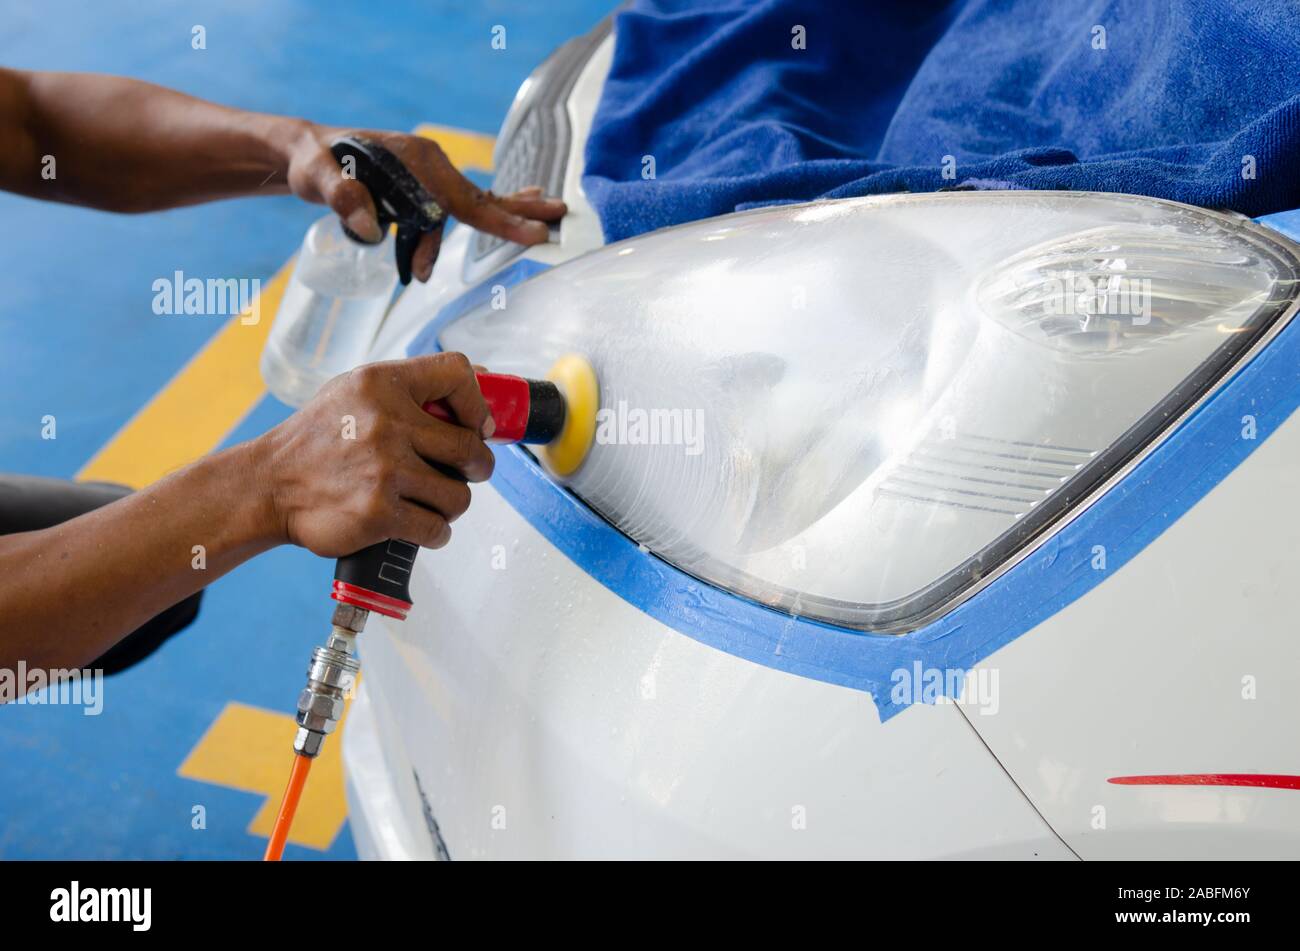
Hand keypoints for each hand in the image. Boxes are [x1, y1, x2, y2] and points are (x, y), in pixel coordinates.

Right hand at [253, 353, 495, 557]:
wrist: (269, 485)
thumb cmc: (319, 438)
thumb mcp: (355, 390)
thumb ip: (412, 385)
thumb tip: (487, 378)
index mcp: (381, 384)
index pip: (457, 373)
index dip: (477, 403)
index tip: (475, 426)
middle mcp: (386, 424)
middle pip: (470, 448)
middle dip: (476, 466)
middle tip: (462, 472)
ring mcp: (384, 471)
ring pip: (459, 495)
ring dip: (450, 504)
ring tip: (428, 500)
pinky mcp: (379, 514)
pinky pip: (437, 529)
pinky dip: (435, 533)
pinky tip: (419, 524)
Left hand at [283, 124, 566, 281]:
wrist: (305, 151)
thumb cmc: (313, 162)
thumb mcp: (317, 177)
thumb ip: (342, 197)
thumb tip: (370, 228)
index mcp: (415, 161)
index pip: (463, 199)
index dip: (498, 221)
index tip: (533, 234)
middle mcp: (429, 164)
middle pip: (482, 195)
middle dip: (520, 209)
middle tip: (560, 214)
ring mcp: (429, 174)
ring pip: (472, 204)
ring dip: (497, 221)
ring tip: (535, 231)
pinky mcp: (423, 185)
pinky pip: (460, 203)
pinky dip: (485, 211)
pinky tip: (511, 211)